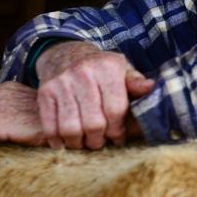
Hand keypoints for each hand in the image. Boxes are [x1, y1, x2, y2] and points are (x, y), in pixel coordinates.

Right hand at [35, 41, 153, 150]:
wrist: (65, 53)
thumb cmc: (100, 67)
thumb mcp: (122, 68)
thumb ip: (135, 82)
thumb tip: (151, 88)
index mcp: (108, 67)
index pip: (115, 109)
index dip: (118, 130)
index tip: (118, 138)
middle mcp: (84, 73)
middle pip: (93, 123)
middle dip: (99, 140)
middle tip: (100, 142)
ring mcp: (62, 82)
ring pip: (71, 128)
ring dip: (79, 143)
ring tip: (85, 143)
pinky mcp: (45, 92)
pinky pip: (50, 126)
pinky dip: (58, 141)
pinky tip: (66, 143)